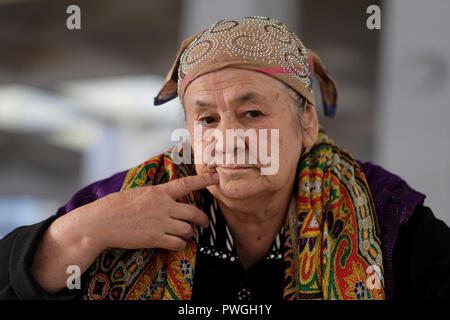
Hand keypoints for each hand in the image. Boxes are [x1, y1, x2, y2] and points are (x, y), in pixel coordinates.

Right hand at [86, 173, 218, 251]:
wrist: (101, 222)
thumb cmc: (117, 205)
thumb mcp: (139, 192)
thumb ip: (157, 195)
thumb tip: (168, 197)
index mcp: (159, 192)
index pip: (186, 184)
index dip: (204, 180)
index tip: (216, 177)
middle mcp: (163, 206)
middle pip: (193, 212)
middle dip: (202, 219)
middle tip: (204, 222)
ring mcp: (160, 223)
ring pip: (187, 230)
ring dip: (189, 233)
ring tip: (185, 234)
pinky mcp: (155, 238)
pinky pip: (178, 243)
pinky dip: (180, 244)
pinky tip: (177, 243)